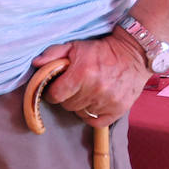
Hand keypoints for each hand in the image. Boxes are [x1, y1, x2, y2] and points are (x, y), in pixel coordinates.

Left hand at [32, 33, 149, 125]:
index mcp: (81, 74)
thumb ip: (53, 54)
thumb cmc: (100, 51)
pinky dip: (91, 116)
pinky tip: (92, 104)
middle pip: (67, 105)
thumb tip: (36, 64)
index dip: (51, 92)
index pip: (55, 95)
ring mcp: (108, 101)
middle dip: (66, 97)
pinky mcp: (119, 109)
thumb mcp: (74, 46)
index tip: (54, 88)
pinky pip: (96, 122)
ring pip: (80, 113)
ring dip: (79, 105)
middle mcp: (95, 89)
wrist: (132, 55)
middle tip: (72, 88)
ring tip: (85, 93)